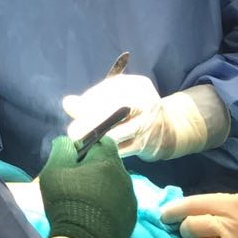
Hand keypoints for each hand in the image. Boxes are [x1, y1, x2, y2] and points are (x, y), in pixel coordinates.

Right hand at [39, 137, 135, 237]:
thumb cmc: (67, 201)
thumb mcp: (54, 169)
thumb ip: (62, 148)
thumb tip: (69, 141)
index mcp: (108, 160)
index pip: (103, 140)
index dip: (87, 146)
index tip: (74, 159)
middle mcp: (125, 176)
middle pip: (109, 162)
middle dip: (94, 167)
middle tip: (76, 180)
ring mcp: (131, 199)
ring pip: (115, 183)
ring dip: (102, 186)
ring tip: (85, 200)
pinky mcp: (132, 219)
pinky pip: (120, 203)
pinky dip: (109, 204)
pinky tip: (94, 214)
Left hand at [64, 77, 213, 161]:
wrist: (169, 130)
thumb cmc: (134, 108)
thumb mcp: (118, 95)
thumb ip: (94, 97)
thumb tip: (68, 104)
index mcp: (138, 86)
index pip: (111, 90)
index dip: (90, 99)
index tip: (71, 107)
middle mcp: (146, 104)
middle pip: (116, 111)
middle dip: (90, 121)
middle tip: (72, 131)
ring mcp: (147, 126)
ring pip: (117, 133)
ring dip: (95, 139)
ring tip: (78, 142)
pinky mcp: (145, 146)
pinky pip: (121, 149)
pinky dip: (104, 150)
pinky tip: (91, 151)